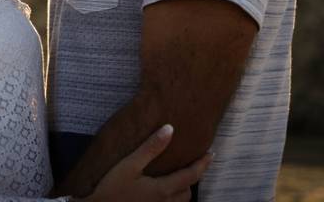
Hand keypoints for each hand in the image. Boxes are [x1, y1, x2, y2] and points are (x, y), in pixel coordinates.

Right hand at [76, 124, 211, 201]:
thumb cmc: (112, 188)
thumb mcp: (130, 165)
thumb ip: (151, 148)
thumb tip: (170, 129)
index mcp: (163, 189)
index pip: (191, 176)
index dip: (203, 164)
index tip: (211, 154)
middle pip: (187, 191)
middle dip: (192, 178)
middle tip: (189, 163)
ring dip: (181, 189)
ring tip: (176, 176)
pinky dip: (171, 197)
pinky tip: (160, 190)